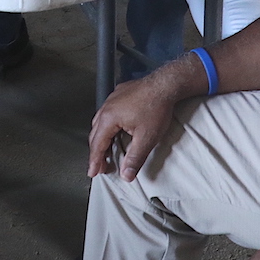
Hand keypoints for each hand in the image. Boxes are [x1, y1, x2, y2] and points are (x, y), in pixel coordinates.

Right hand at [86, 63, 196, 179]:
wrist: (166, 84)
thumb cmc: (157, 107)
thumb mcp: (147, 138)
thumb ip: (135, 158)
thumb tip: (127, 174)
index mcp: (109, 118)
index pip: (97, 145)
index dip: (95, 161)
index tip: (93, 172)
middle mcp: (107, 107)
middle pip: (95, 134)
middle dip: (97, 151)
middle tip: (100, 165)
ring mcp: (112, 99)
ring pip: (100, 122)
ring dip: (101, 138)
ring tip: (107, 150)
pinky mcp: (119, 94)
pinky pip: (107, 112)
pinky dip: (107, 125)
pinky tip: (115, 129)